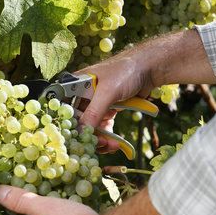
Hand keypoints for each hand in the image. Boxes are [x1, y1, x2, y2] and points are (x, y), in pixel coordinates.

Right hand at [73, 29, 214, 154]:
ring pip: (91, 127)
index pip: (65, 109)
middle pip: (78, 122)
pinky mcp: (108, 109)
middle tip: (100, 144)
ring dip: (100, 139)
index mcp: (76, 85)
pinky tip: (115, 142)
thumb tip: (81, 132)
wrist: (150, 69)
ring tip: (112, 145)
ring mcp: (96, 103)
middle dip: (89, 136)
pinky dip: (108, 136)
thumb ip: (94, 112)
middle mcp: (83, 95)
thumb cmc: (126, 72)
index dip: (69, 126)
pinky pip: (103, 127)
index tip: (77, 140)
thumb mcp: (108, 92)